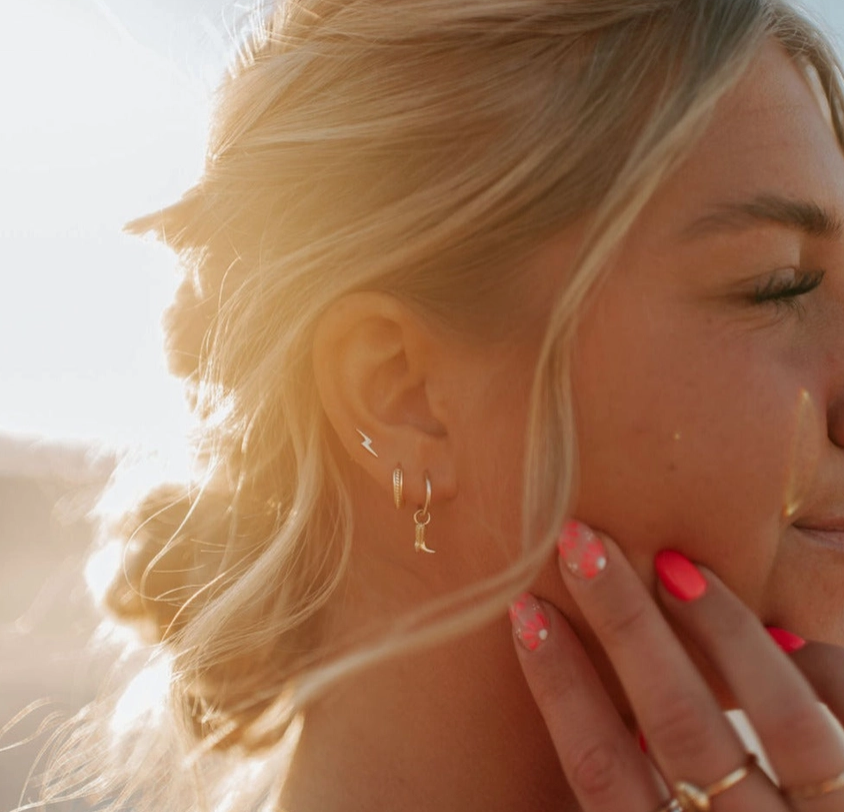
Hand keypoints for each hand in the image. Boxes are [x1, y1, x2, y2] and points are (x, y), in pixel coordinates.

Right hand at [509, 521, 843, 811]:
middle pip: (678, 725)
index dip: (559, 687)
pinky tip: (779, 622)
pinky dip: (818, 662)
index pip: (600, 772)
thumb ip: (624, 799)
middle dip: (624, 626)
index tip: (526, 612)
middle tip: (582, 544)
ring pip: (777, 716)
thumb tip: (591, 718)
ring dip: (720, 629)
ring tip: (673, 562)